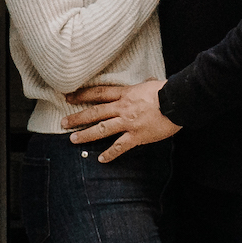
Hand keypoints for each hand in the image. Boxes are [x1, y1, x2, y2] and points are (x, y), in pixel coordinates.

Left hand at [67, 77, 182, 163]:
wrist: (178, 101)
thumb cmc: (167, 91)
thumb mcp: (150, 84)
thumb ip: (141, 87)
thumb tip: (144, 83)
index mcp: (125, 94)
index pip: (98, 93)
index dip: (82, 95)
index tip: (68, 97)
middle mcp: (122, 108)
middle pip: (95, 112)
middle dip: (77, 117)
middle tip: (63, 123)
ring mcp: (128, 122)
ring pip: (102, 129)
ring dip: (86, 134)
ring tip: (73, 139)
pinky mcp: (137, 136)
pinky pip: (120, 146)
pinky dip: (110, 153)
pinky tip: (101, 159)